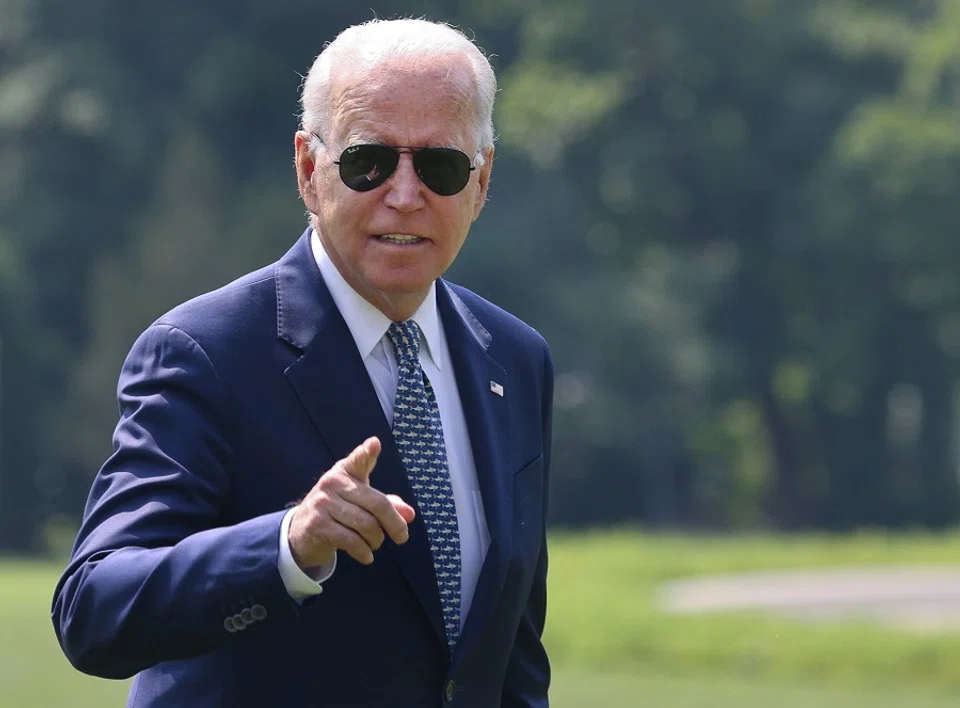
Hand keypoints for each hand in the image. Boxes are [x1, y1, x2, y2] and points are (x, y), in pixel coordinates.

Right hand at [288, 436, 415, 568]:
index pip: (358, 460)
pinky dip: (364, 552)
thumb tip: (410, 514)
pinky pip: (351, 541)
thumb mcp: (361, 502)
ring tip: (376, 543)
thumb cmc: (339, 512)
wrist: (301, 532)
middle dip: (394, 523)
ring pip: (366, 525)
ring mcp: (323, 504)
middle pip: (376, 504)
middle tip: (402, 537)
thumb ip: (387, 505)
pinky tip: (367, 555)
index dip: (367, 453)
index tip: (375, 444)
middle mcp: (332, 483)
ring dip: (377, 540)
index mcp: (345, 472)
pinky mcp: (318, 525)